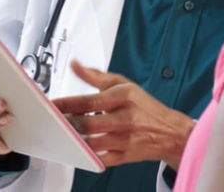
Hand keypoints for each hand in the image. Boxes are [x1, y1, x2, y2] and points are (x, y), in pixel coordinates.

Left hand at [51, 60, 196, 167]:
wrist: (171, 132)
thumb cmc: (145, 107)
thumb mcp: (124, 85)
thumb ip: (96, 76)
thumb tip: (75, 65)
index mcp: (124, 97)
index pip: (90, 101)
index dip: (67, 103)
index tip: (52, 105)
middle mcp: (126, 119)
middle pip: (89, 124)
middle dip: (68, 123)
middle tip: (55, 121)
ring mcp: (126, 139)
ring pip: (93, 143)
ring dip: (75, 140)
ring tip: (65, 133)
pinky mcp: (126, 156)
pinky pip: (101, 159)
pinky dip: (88, 156)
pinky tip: (79, 148)